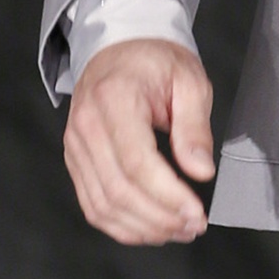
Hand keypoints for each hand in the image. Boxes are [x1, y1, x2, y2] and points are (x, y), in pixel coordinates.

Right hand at [63, 40, 213, 245]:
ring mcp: (77, 147)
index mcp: (114, 100)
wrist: (119, 49)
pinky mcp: (77, 162)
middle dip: (160, 217)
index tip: (196, 213)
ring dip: (144, 227)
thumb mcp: (189, 82)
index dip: (168, 196)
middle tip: (194, 226)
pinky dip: (122, 226)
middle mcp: (87, 126)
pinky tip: (151, 229)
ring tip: (178, 230)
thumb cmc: (155, 63)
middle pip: (119, 190)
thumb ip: (195, 128)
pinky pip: (93, 205)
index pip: (137, 162)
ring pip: (103, 206)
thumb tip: (201, 171)